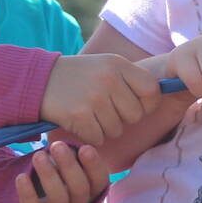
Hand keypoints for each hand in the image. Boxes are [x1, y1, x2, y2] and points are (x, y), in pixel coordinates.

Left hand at [16, 142, 110, 202]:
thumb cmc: (58, 174)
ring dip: (49, 176)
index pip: (99, 180)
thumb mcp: (68, 163)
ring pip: (59, 200)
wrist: (36, 199)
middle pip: (79, 189)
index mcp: (91, 190)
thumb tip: (73, 133)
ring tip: (38, 155)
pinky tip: (21, 176)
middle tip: (57, 145)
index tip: (85, 148)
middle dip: (69, 166)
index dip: (94, 165)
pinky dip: (27, 194)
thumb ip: (74, 152)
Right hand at [40, 53, 160, 144]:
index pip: (152, 90)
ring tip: (89, 113)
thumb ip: (131, 79)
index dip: (147, 103)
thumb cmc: (79, 77)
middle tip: (104, 110)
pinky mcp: (80, 115)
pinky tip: (79, 122)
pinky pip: (98, 138)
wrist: (38, 80)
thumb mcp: (106, 66)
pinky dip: (90, 136)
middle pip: (135, 115)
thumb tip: (162, 96)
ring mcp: (94, 97)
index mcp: (118, 65)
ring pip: (117, 129)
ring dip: (104, 128)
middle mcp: (109, 79)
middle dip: (122, 118)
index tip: (135, 105)